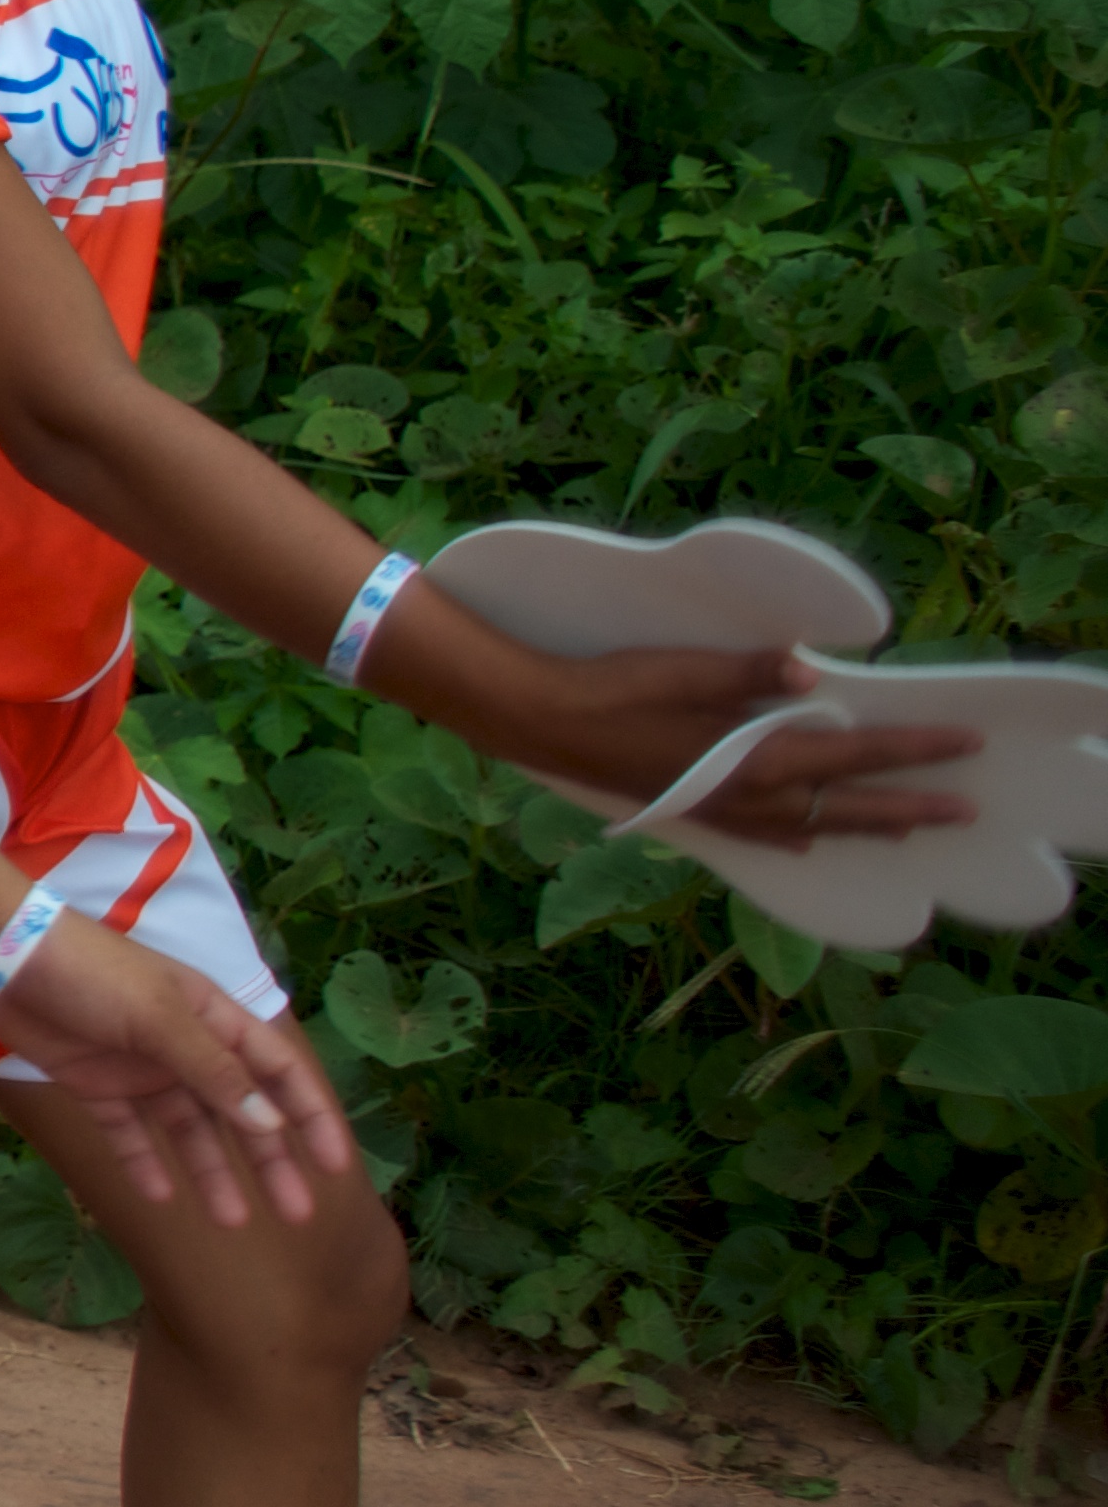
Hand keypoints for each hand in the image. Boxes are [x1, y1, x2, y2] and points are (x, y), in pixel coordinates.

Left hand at [0, 916, 359, 1230]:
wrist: (1, 954)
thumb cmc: (91, 972)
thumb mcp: (160, 1019)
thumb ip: (212, 1071)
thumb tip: (271, 1123)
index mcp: (214, 1018)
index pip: (279, 1072)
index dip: (310, 1116)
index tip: (335, 1166)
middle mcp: (184, 1046)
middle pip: (239, 1112)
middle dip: (269, 1161)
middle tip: (296, 1214)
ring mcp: (139, 1068)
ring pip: (187, 1130)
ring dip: (210, 1173)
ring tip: (232, 1223)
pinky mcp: (94, 1084)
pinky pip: (128, 1132)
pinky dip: (142, 1163)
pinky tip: (160, 1197)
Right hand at [480, 635, 970, 846]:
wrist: (540, 721)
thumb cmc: (611, 687)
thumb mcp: (683, 669)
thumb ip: (750, 671)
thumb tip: (813, 674)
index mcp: (754, 758)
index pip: (854, 754)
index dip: (914, 750)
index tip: (965, 744)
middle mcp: (748, 796)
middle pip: (848, 806)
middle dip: (911, 807)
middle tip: (965, 810)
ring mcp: (721, 810)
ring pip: (813, 826)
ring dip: (865, 826)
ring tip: (906, 828)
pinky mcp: (696, 811)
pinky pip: (767, 835)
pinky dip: (802, 836)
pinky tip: (810, 837)